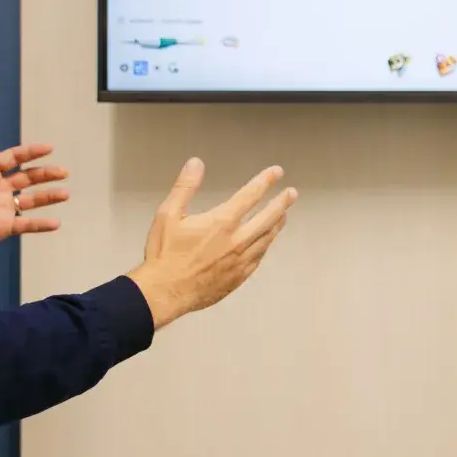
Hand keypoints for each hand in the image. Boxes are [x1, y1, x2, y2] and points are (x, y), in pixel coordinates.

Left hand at [0, 139, 70, 262]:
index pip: (13, 158)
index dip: (30, 152)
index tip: (49, 148)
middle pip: (28, 177)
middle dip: (46, 173)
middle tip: (64, 171)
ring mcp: (2, 208)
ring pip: (31, 199)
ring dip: (49, 196)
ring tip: (66, 193)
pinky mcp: (3, 228)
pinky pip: (26, 224)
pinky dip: (41, 224)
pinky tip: (56, 223)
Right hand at [129, 158, 296, 329]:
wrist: (164, 292)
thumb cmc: (164, 254)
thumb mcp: (167, 214)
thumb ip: (184, 187)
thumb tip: (196, 163)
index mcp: (221, 222)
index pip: (250, 195)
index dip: (265, 181)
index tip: (276, 172)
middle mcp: (236, 240)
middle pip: (268, 217)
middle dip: (282, 203)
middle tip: (292, 193)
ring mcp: (240, 260)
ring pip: (267, 238)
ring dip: (277, 224)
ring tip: (284, 215)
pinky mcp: (238, 277)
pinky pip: (259, 258)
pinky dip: (266, 246)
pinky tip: (266, 242)